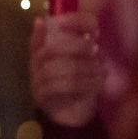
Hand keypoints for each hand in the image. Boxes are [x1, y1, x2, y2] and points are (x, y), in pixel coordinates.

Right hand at [31, 12, 102, 127]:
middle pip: (52, 48)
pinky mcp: (42, 96)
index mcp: (42, 48)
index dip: (64, 24)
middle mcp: (35, 62)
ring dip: (86, 68)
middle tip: (96, 49)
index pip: (48, 29)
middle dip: (78, 47)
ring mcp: (36, 79)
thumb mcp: (79, 60)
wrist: (70, 113)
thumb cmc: (76, 81)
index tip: (86, 26)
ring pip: (60, 68)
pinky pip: (64, 86)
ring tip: (102, 70)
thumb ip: (79, 42)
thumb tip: (85, 28)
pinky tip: (98, 82)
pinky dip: (85, 83)